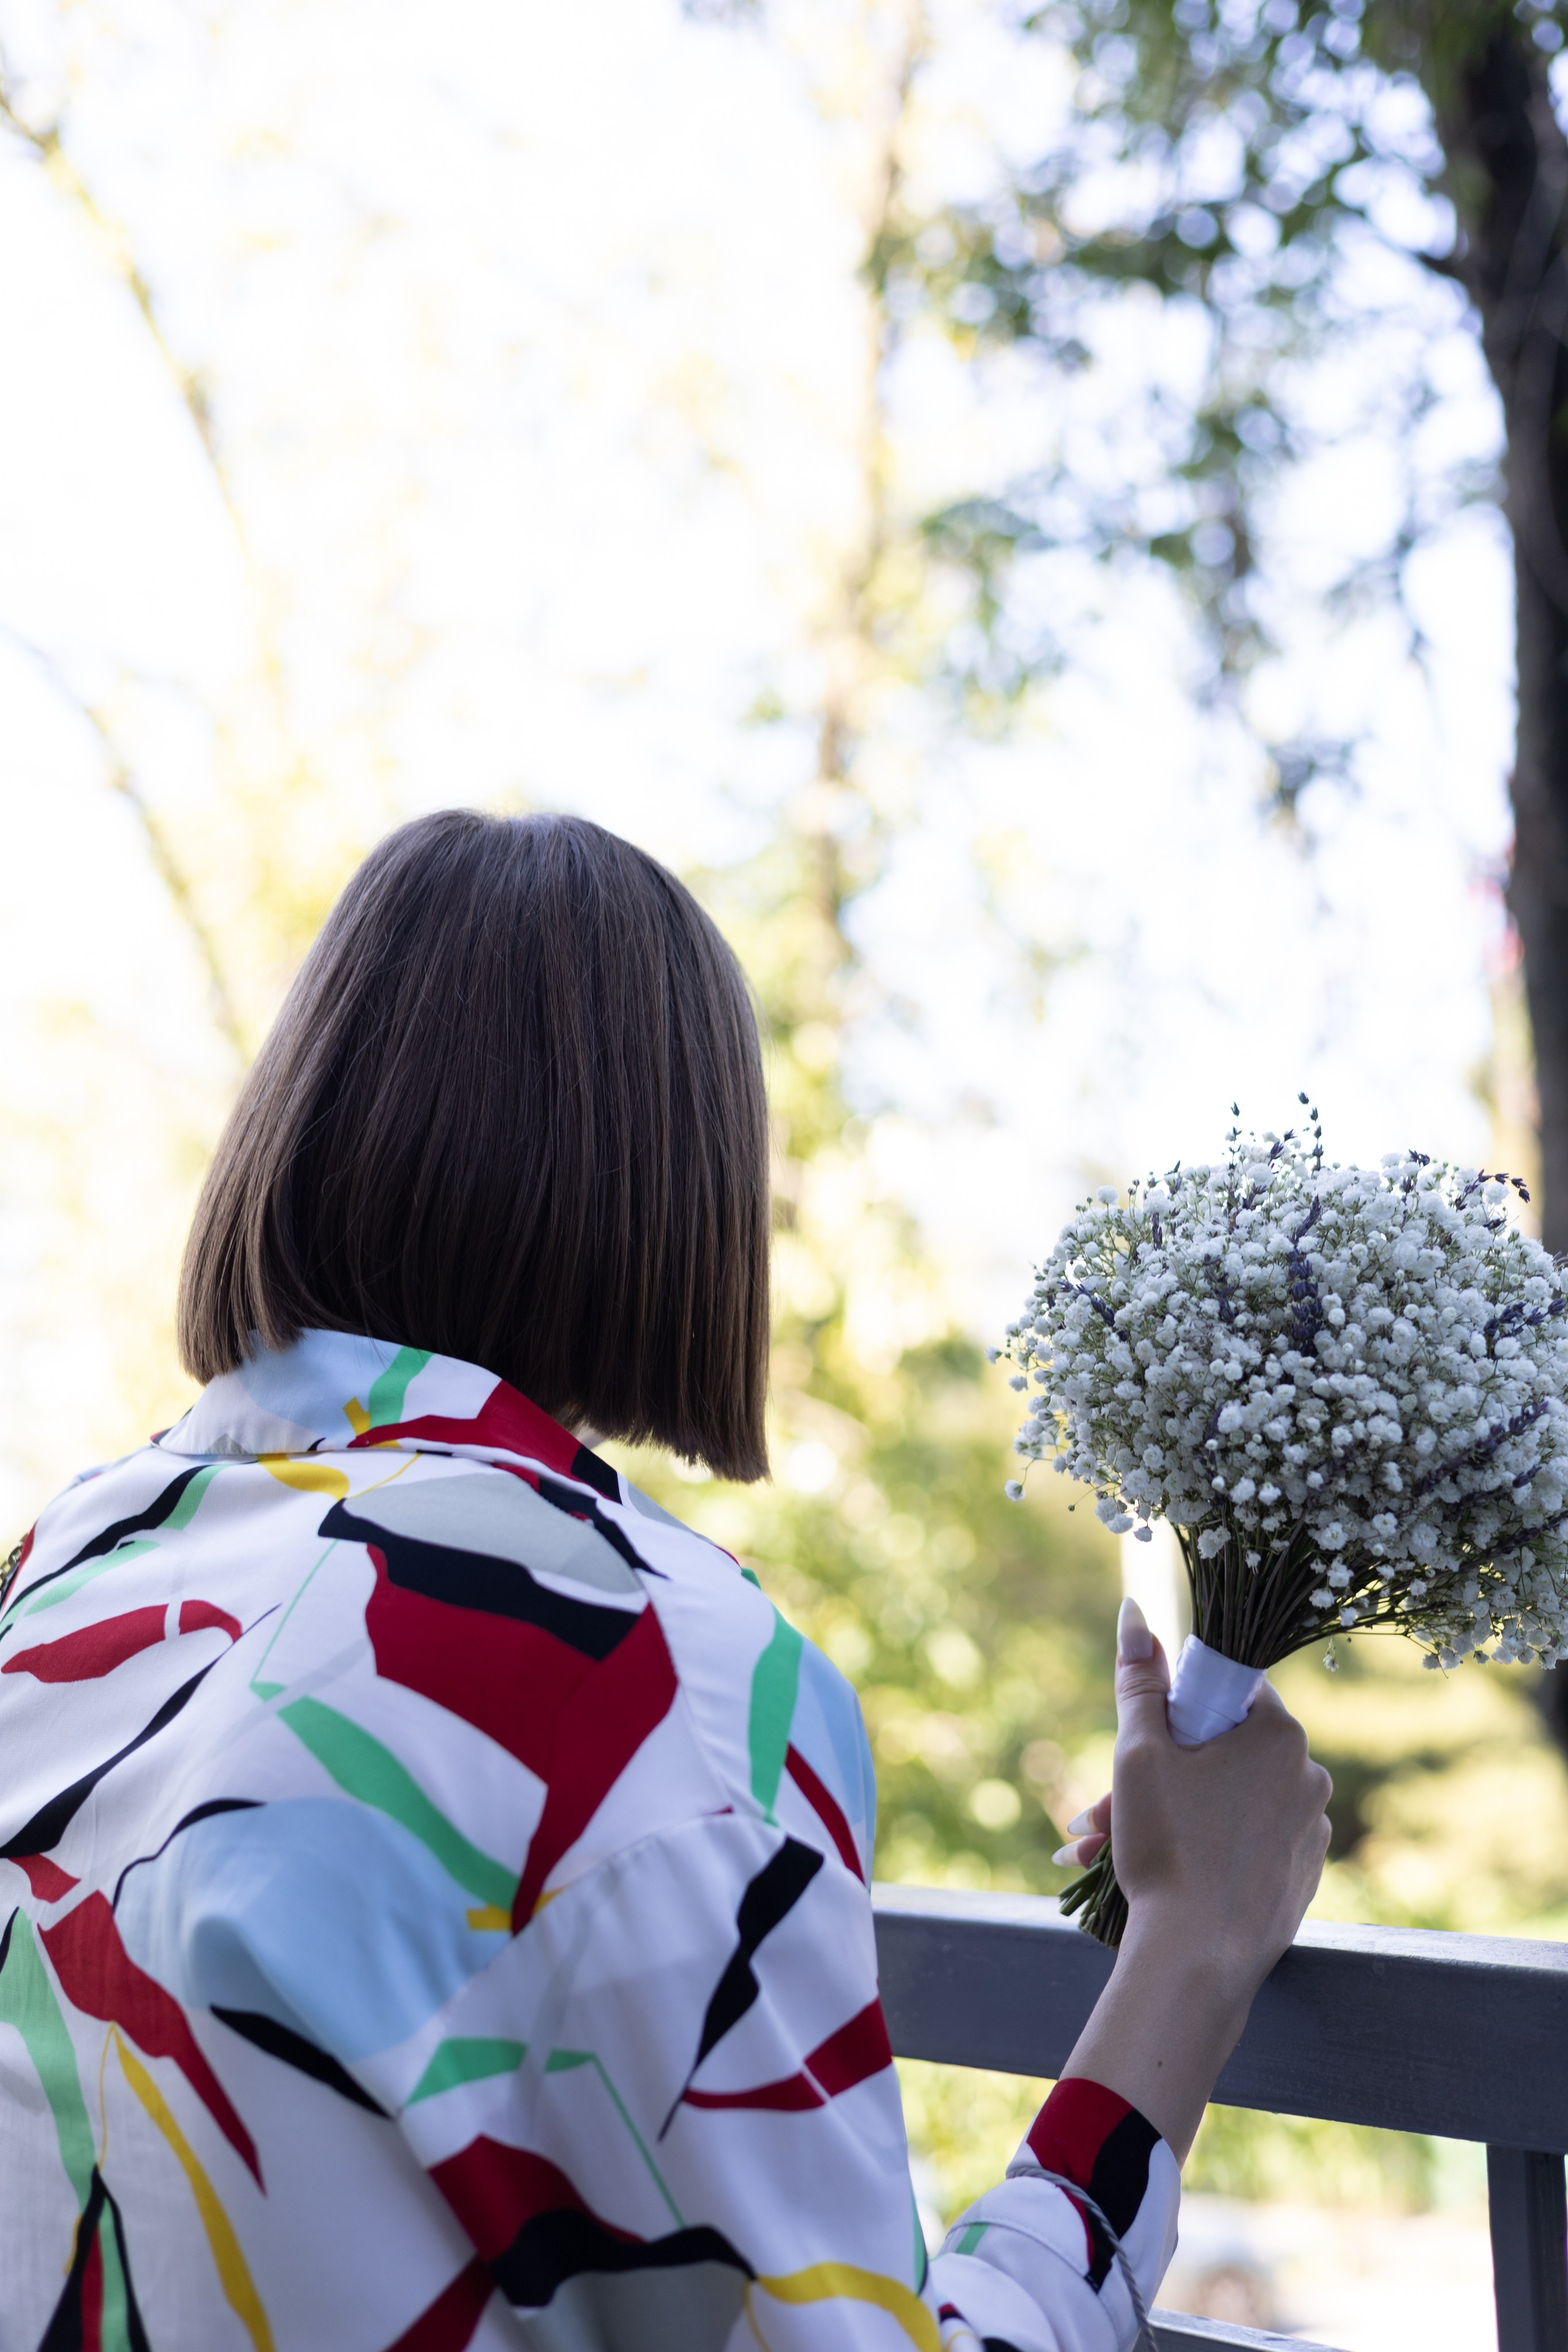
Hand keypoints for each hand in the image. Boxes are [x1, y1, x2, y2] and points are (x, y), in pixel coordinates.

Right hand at [1056, 1596, 1330, 2157]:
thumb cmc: (1168, 1848)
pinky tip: (1151, 1875)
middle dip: (1151, 1780)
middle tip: (1094, 1816)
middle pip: (1219, 1753)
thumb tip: (1134, 1612)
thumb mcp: (1140, 1754)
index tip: (1141, 1752)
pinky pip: (1245, 1844)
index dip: (1172, 1716)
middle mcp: (1309, 1777)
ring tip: (1100, 1851)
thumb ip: (1139, 1679)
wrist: (1198, 1961)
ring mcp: (1310, 1832)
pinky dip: (1200, 1850)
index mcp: (1281, 1735)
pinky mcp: (1302, 1878)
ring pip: (1225, 1802)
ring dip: (1164, 1818)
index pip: (1223, 1692)